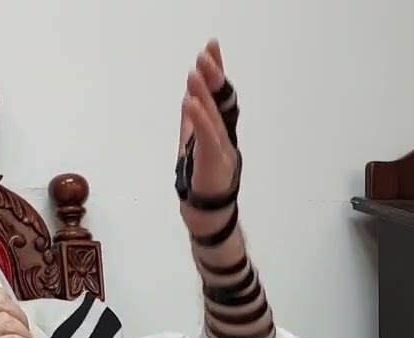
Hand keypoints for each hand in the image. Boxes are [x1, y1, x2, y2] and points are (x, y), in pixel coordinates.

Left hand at [178, 39, 239, 234]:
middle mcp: (224, 135)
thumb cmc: (202, 181)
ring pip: (213, 116)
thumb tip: (189, 94)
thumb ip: (193, 120)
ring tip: (196, 71)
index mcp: (218, 129)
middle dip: (214, 75)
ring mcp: (222, 148)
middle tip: (206, 52)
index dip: (217, 70)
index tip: (211, 46)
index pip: (219, 94)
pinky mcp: (215, 162)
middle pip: (220, 101)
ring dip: (204, 93)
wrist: (208, 215)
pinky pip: (207, 137)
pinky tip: (190, 102)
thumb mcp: (193, 143)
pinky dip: (199, 119)